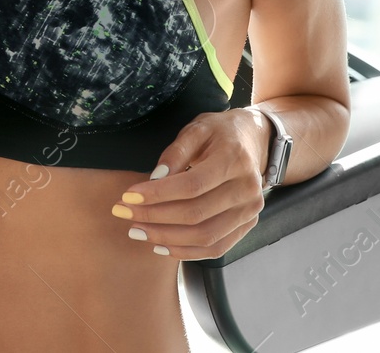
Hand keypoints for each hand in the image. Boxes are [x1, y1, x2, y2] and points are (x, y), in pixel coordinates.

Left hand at [110, 108, 270, 259]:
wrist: (256, 142)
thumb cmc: (221, 133)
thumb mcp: (198, 128)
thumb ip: (176, 151)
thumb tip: (155, 178)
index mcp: (234, 160)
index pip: (192, 185)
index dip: (158, 194)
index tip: (128, 195)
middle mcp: (246, 189)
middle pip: (196, 214)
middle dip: (154, 217)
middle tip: (123, 213)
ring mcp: (249, 211)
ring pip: (205, 236)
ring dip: (166, 238)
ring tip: (136, 230)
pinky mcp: (247, 225)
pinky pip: (215, 248)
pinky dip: (186, 251)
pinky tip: (160, 244)